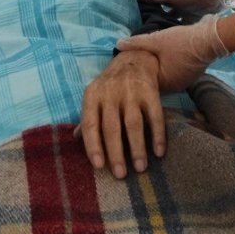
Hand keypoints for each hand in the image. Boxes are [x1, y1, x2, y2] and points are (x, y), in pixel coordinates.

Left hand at [75, 50, 165, 178]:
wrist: (135, 59)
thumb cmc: (111, 86)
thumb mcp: (96, 97)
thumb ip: (88, 118)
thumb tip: (75, 139)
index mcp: (92, 94)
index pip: (90, 123)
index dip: (93, 146)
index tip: (99, 166)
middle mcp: (110, 92)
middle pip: (112, 126)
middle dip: (116, 153)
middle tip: (121, 175)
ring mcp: (131, 90)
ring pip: (133, 124)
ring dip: (137, 148)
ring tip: (140, 168)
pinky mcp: (150, 90)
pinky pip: (155, 116)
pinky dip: (158, 135)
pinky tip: (159, 152)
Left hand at [116, 14, 230, 91]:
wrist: (210, 39)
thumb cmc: (181, 42)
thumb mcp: (156, 40)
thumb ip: (137, 43)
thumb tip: (117, 44)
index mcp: (165, 83)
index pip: (145, 84)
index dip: (137, 74)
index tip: (129, 66)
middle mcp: (175, 87)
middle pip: (155, 82)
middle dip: (147, 72)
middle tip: (136, 60)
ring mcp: (184, 82)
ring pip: (165, 77)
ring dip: (158, 69)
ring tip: (148, 57)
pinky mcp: (191, 75)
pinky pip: (174, 74)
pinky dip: (168, 67)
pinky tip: (164, 57)